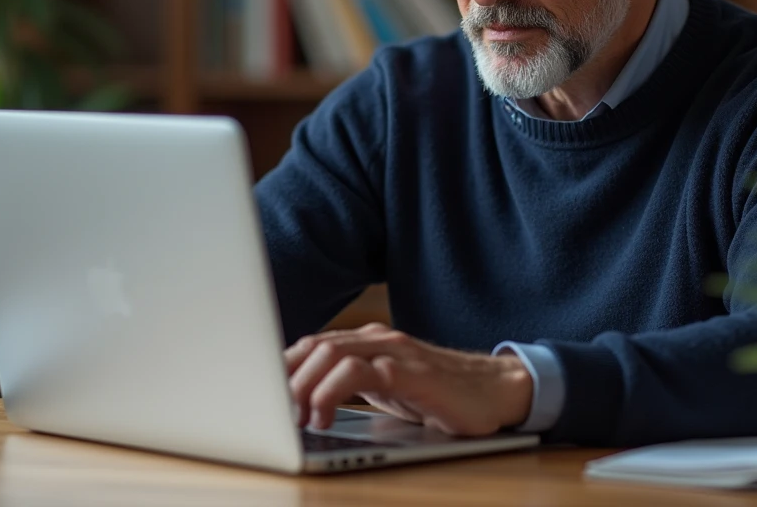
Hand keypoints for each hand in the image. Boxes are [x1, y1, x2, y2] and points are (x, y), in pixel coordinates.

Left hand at [285, 323, 532, 435]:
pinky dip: (330, 393)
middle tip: (271, 412)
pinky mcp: (410, 373)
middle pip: (314, 347)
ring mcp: (394, 352)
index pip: (312, 345)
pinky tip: (322, 416)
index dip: (281, 367)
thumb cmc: (440, 396)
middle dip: (285, 379)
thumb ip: (352, 386)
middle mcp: (378, 339)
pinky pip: (359, 373)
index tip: (259, 394)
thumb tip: (301, 404)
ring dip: (302, 386)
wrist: (497, 391)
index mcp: (368, 342)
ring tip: (292, 417)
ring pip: (330, 355)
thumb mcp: (388, 390)